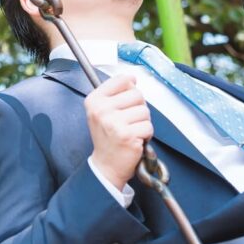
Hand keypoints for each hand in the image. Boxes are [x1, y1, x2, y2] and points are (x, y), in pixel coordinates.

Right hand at [84, 74, 153, 188]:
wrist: (106, 165)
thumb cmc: (107, 137)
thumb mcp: (102, 111)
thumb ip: (115, 93)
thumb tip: (132, 78)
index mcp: (94, 100)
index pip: (122, 80)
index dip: (130, 89)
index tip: (125, 101)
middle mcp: (101, 110)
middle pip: (137, 94)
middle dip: (138, 108)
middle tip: (128, 121)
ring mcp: (114, 122)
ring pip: (145, 110)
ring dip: (142, 122)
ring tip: (131, 131)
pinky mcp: (127, 135)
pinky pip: (148, 126)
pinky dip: (146, 134)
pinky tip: (135, 140)